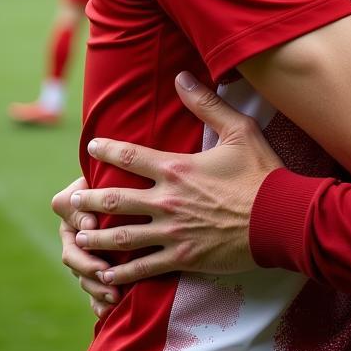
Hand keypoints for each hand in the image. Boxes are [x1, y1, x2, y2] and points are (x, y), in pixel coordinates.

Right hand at [52, 176, 119, 319]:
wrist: (138, 186)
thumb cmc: (125, 173)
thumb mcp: (112, 174)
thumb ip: (101, 189)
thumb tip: (90, 224)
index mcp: (73, 206)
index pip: (70, 216)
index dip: (80, 221)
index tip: (93, 225)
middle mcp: (74, 231)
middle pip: (73, 254)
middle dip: (88, 265)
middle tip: (104, 272)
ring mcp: (84, 251)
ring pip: (83, 275)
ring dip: (96, 286)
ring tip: (114, 295)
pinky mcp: (97, 268)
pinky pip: (92, 290)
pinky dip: (98, 301)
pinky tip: (107, 311)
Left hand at [68, 72, 282, 286]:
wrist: (280, 217)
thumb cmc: (262, 171)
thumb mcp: (239, 130)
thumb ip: (207, 103)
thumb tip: (182, 77)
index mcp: (177, 167)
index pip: (130, 155)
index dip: (107, 149)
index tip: (92, 145)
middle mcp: (167, 200)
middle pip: (115, 199)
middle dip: (89, 199)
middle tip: (71, 200)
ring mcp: (172, 231)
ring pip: (122, 236)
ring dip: (97, 236)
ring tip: (79, 235)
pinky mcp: (182, 256)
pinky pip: (144, 267)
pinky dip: (121, 272)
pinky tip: (106, 274)